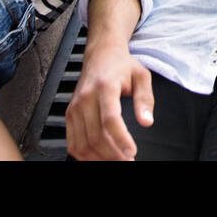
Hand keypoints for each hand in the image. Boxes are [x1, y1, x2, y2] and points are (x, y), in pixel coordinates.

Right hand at [66, 39, 154, 160]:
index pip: (110, 120)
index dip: (121, 139)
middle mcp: (85, 98)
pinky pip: (72, 142)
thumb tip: (146, 122)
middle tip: (128, 160)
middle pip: (95, 136)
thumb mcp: (142, 76)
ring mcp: (74, 108)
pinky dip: (84, 155)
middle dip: (112, 154)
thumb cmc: (122, 65)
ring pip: (82, 143)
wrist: (100, 55)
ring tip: (116, 161)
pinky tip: (98, 159)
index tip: (132, 152)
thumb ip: (145, 99)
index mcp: (105, 87)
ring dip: (99, 158)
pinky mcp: (69, 115)